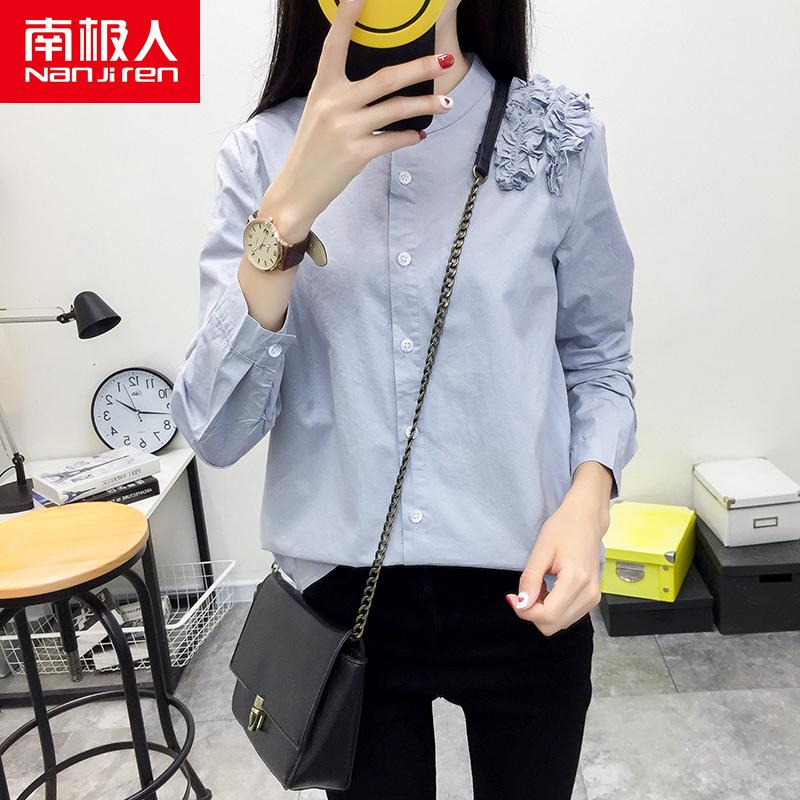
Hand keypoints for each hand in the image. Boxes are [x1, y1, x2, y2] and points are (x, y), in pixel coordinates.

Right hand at [261, 0, 455, 242]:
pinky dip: (409, 136)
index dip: (347, 18)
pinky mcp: (357, 154)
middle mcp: (334, 104)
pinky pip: (393, 139)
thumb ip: (342, 94)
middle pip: (385, 78)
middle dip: (420, 68)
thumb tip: (380, 85)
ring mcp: (346, 129)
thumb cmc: (312, 150)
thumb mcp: (319, 113)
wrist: (297, 188)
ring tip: (447, 103)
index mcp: (322, 88)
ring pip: (396, 109)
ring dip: (425, 105)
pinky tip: (419, 134)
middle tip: (444, 60)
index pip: (335, 45)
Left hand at [506, 491, 609, 636]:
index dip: (524, 611)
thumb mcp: (540, 551)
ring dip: (543, 612)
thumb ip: (530, 580)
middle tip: (525, 590)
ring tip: (540, 586)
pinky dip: (553, 609)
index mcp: (577, 580)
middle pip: (553, 625)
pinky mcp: (593, 598)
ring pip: (560, 624)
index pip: (547, 615)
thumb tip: (521, 604)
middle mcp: (589, 594)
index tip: (512, 597)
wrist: (586, 521)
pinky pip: (567, 616)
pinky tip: (550, 590)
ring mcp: (593, 598)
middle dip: (533, 613)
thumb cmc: (563, 529)